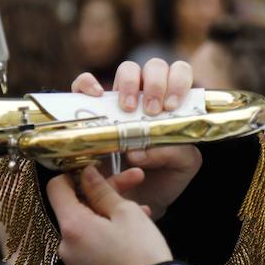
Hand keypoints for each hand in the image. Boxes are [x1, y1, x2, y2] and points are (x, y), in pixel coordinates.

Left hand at [48, 165, 170, 264]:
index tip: (95, 172)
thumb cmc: (141, 250)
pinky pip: (90, 246)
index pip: (56, 188)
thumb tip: (86, 173)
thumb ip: (102, 190)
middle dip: (101, 195)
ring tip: (141, 212)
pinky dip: (106, 235)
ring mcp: (73, 263)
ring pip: (85, 228)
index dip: (73, 175)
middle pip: (75, 208)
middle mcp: (65, 246)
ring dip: (108, 215)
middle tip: (134, 183)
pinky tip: (132, 233)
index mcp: (72, 226)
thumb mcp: (125, 212)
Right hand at [70, 59, 201, 218]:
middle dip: (155, 83)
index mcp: (173, 102)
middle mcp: (149, 95)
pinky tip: (94, 96)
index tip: (171, 106)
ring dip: (129, 83)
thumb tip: (137, 150)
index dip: (178, 81)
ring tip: (127, 109)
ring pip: (127, 69)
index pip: (180, 71)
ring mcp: (120, 100)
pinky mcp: (92, 109)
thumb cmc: (164, 177)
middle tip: (151, 111)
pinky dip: (87, 84)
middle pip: (155, 66)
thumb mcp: (180, 166)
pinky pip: (84, 84)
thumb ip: (172, 153)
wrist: (138, 199)